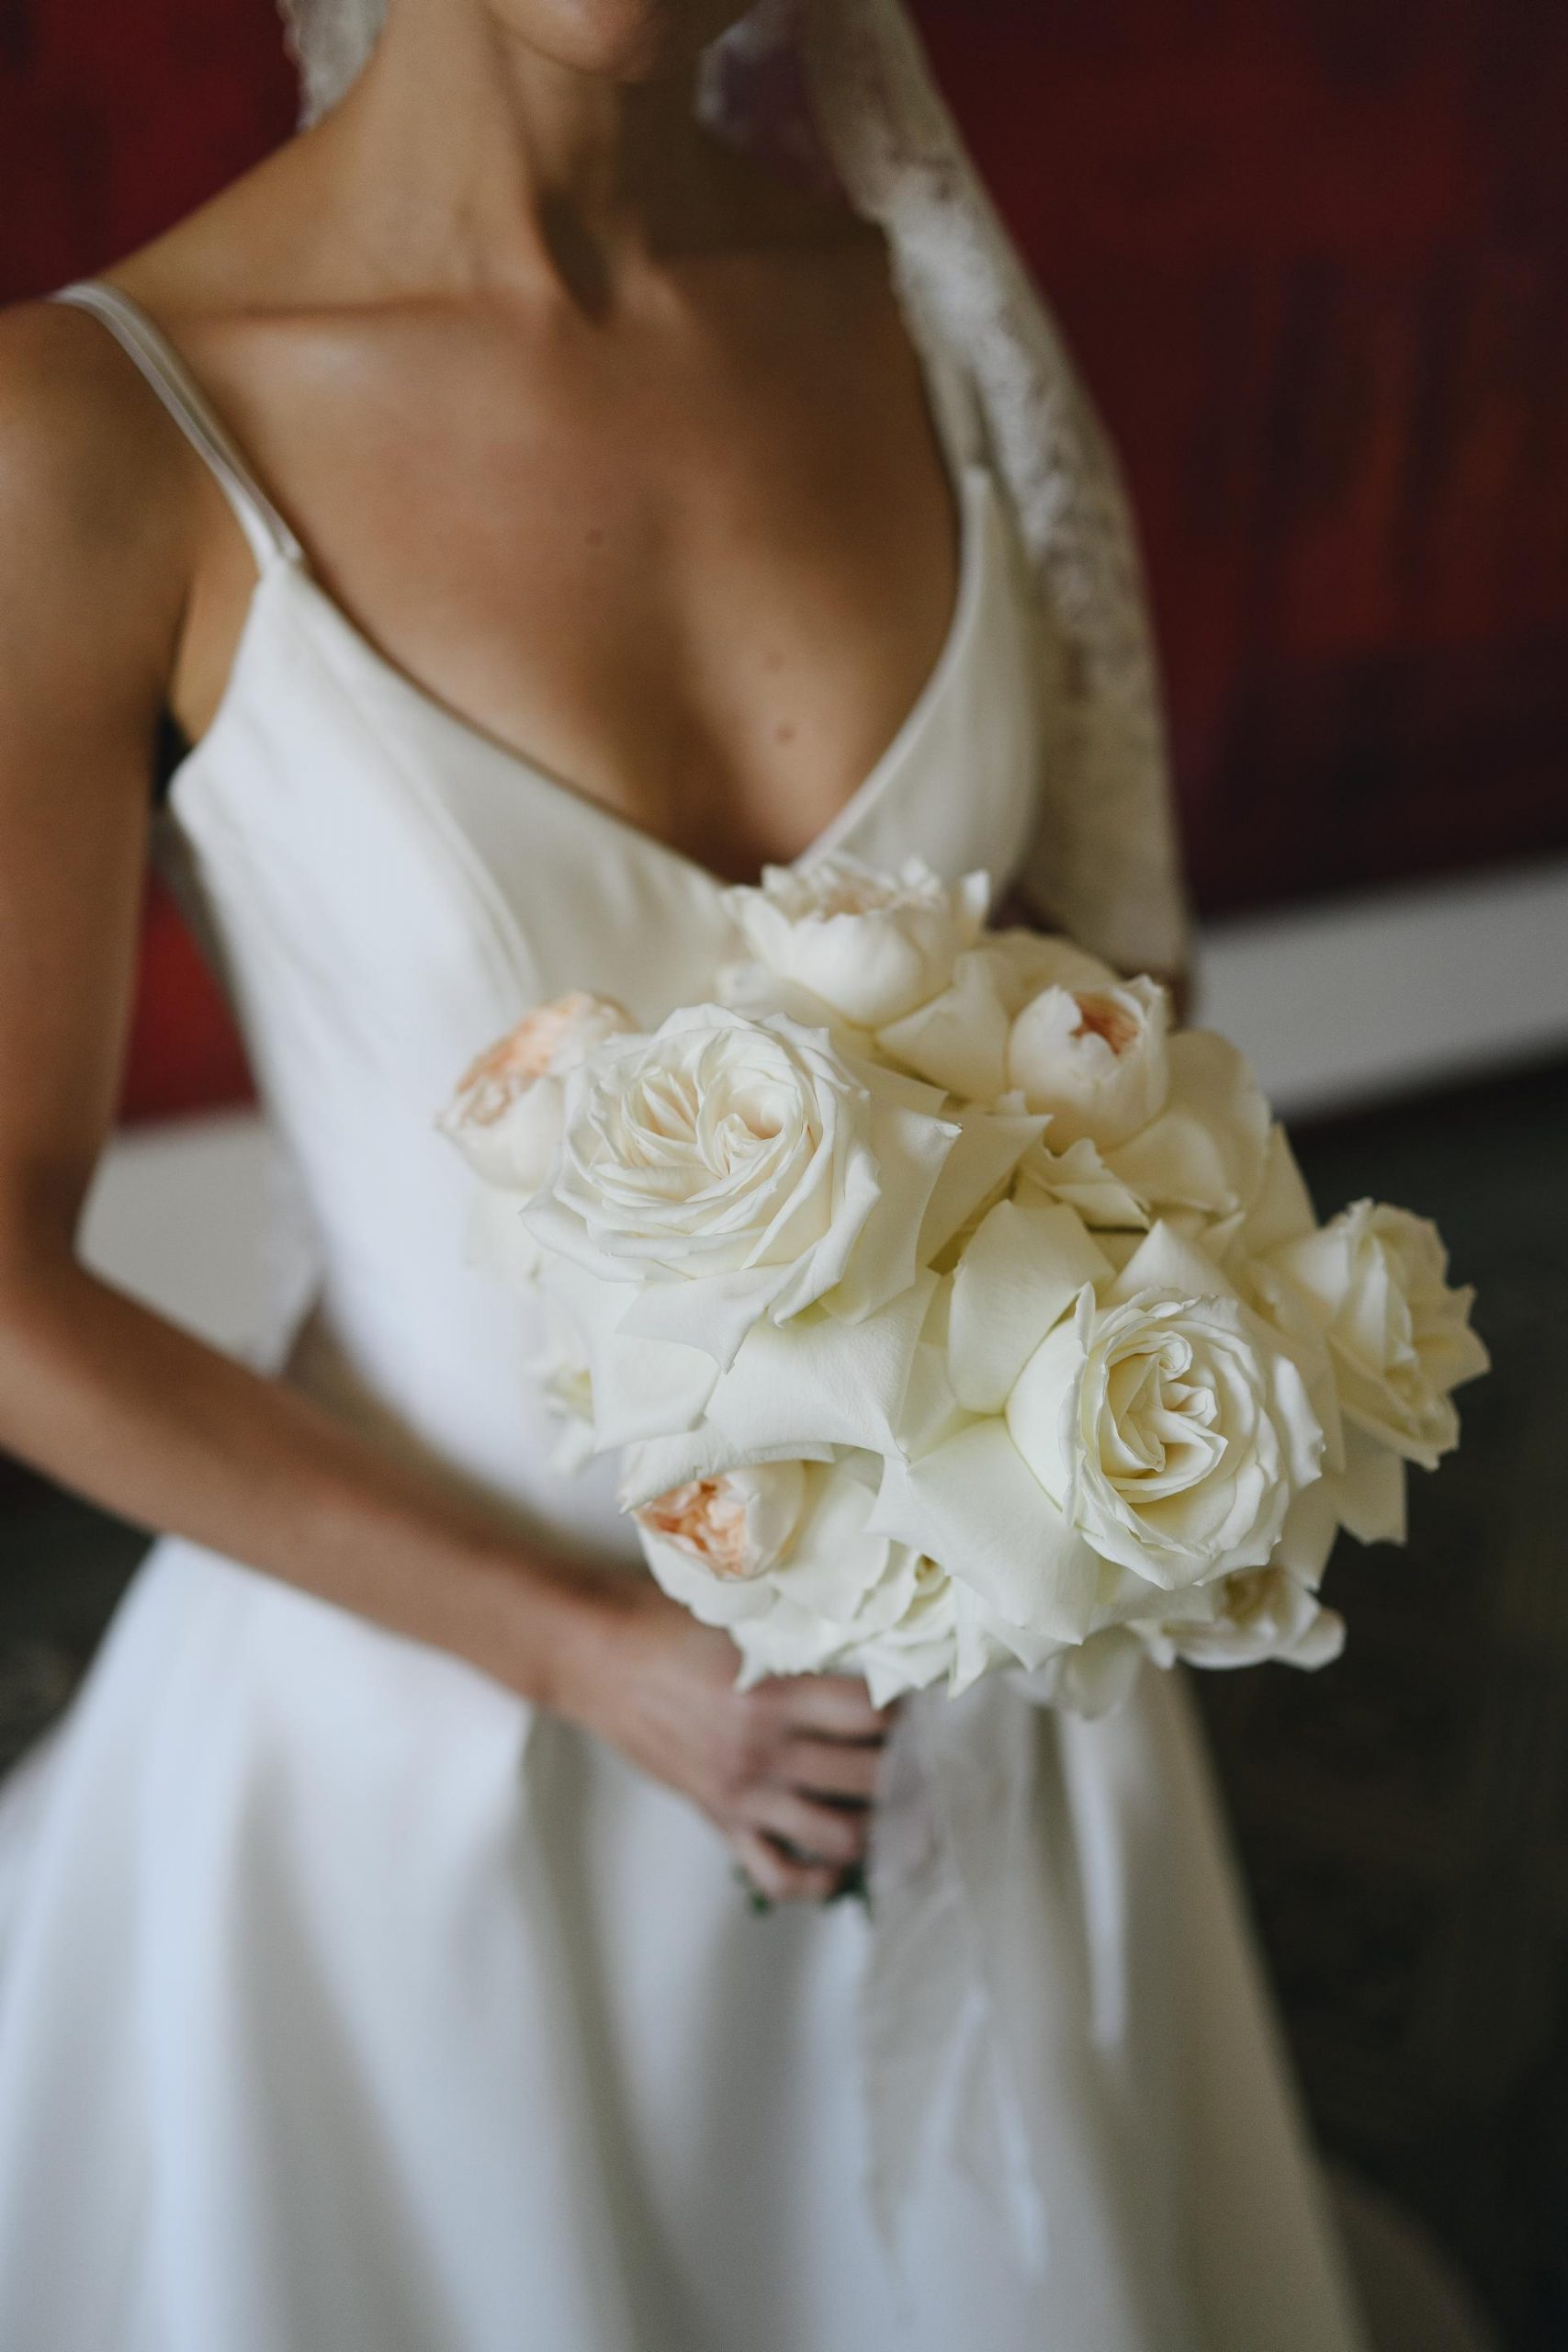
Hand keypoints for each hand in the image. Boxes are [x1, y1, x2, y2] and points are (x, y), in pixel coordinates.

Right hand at [552, 1577, 894, 1901]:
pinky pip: (779, 1875)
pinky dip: (818, 1878)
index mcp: (773, 1693)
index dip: (908, 1711)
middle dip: (911, 1771)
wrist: (599, 1661)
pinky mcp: (720, 1820)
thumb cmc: (668, 1627)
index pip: (871, 1715)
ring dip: (878, 1826)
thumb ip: (798, 1649)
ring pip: (838, 1835)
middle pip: (869, 1777)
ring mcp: (743, 1793)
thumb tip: (870, 1651)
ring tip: (902, 1809)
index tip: (927, 1703)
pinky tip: (839, 1859)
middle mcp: (764, 1751)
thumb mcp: (741, 1625)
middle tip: (931, 1759)